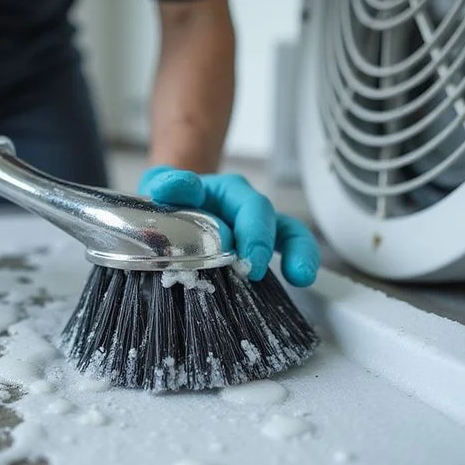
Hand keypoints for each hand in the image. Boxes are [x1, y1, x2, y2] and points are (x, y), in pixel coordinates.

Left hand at [138, 166, 319, 285]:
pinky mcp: (257, 253)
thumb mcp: (162, 185)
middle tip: (253, 271)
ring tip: (302, 275)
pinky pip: (287, 254)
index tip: (243, 256)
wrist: (171, 211)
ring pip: (291, 234)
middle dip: (265, 245)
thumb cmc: (171, 200)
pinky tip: (301, 280)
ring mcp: (258, 231)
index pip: (249, 205)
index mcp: (231, 192)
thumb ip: (168, 184)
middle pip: (270, 220)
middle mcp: (250, 209)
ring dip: (300, 253)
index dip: (252, 230)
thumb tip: (172, 187)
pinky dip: (297, 264)